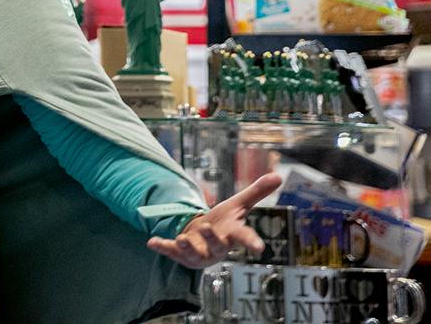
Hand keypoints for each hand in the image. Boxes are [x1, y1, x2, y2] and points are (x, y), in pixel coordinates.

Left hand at [147, 173, 281, 268]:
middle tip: (208, 228)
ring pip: (195, 254)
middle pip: (217, 245)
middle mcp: (217, 247)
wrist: (204, 239)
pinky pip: (172, 252)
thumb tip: (278, 176)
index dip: (251, 242)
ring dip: (187, 247)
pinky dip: (163, 247)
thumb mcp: (237, 206)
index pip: (244, 238)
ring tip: (181, 238)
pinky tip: (152, 242)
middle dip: (212, 239)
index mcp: (232, 234)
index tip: (259, 248)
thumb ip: (256, 193)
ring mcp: (200, 253)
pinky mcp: (182, 255)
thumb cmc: (224, 223)